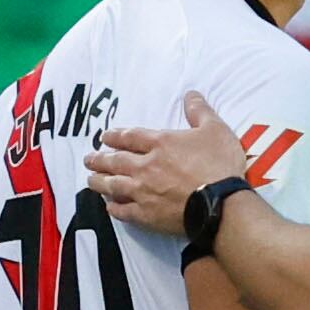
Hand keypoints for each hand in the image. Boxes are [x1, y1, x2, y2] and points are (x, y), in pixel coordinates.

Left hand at [87, 91, 251, 235]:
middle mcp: (146, 166)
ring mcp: (143, 192)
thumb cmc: (219, 166)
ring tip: (90, 179)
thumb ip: (200, 112)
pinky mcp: (146, 215)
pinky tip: (109, 206)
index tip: (105, 136)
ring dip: (99, 181)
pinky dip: (114, 208)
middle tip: (88, 158)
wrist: (221, 204)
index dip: (115, 135)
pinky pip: (123, 211)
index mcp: (160, 144)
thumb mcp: (215, 130)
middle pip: (115, 160)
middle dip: (99, 158)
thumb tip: (191, 94)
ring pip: (113, 185)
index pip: (130, 136)